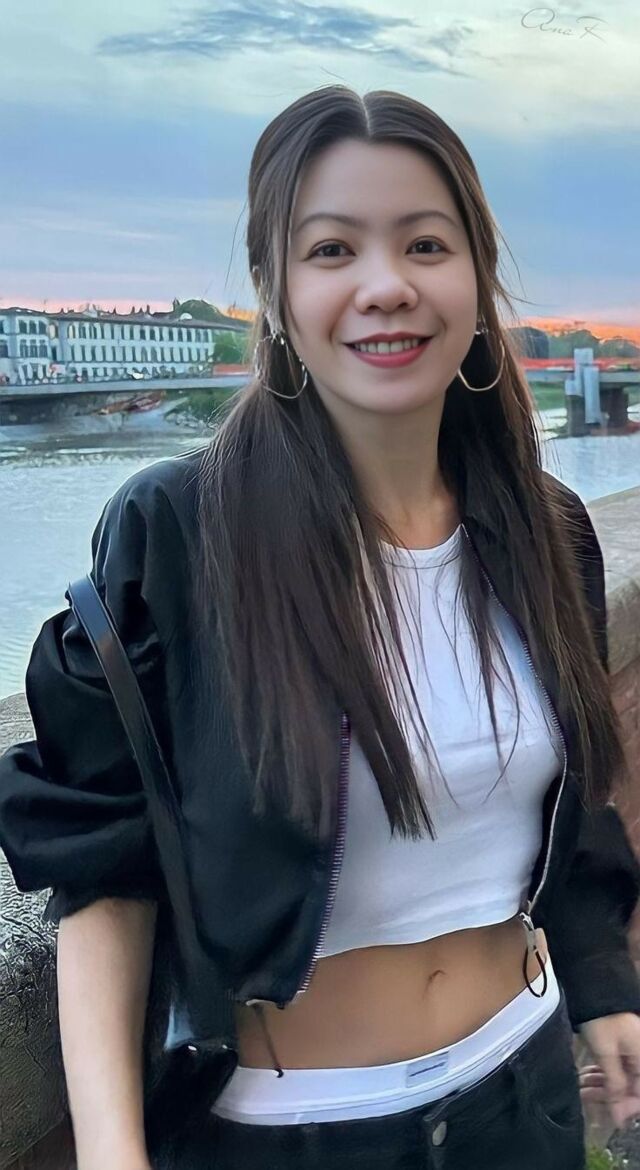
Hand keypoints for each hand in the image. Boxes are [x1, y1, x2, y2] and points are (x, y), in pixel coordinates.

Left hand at [579, 1012, 639, 1128]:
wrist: (593, 986)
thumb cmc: (601, 1019)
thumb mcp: (607, 1054)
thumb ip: (615, 1084)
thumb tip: (621, 1117)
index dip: (626, 1107)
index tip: (610, 1115)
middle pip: (631, 1086)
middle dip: (610, 1095)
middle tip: (587, 1098)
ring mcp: (631, 1049)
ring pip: (621, 1076)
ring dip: (603, 1085)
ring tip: (582, 1088)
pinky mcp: (620, 1044)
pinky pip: (616, 1065)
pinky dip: (602, 1073)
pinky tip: (587, 1077)